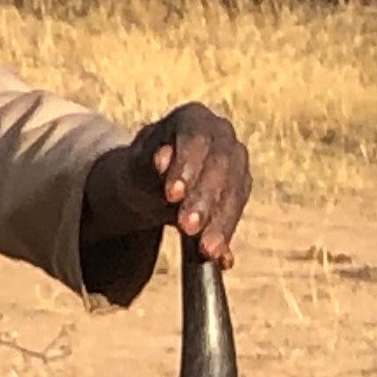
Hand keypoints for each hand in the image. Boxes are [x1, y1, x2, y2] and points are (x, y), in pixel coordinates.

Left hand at [86, 101, 251, 265]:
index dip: (187, 166)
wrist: (152, 184)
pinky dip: (225, 236)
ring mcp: (236, 161)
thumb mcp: (136, 165)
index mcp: (193, 118)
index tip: (171, 195)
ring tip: (205, 250)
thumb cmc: (142, 168)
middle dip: (203, 199)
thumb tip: (162, 160)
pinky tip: (220, 258)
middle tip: (186, 227)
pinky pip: (236, 212)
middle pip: (220, 165)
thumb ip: (148, 162)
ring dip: (220, 223)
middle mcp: (221, 135)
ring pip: (235, 192)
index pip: (196, 138)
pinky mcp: (241, 188)